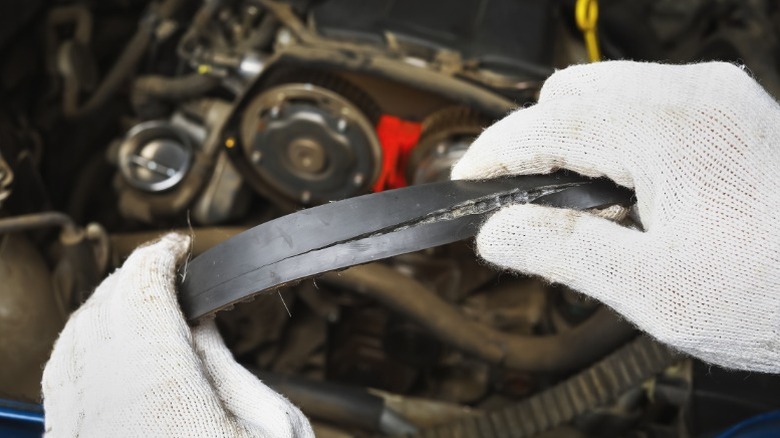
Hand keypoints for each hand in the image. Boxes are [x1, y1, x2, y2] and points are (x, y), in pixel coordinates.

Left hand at [42, 234, 312, 436]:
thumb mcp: (270, 430)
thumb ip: (227, 367)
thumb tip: (201, 323)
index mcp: (165, 401)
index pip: (142, 295)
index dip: (159, 258)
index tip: (177, 247)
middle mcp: (105, 417)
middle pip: (100, 311)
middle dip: (132, 277)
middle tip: (166, 268)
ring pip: (67, 344)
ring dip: (101, 308)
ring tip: (138, 298)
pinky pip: (58, 384)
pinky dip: (80, 348)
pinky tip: (107, 346)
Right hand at [453, 61, 779, 372]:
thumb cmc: (778, 293)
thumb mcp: (654, 289)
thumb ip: (563, 252)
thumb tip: (498, 233)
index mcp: (669, 130)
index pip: (546, 126)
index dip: (494, 156)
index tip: (469, 184)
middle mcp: (693, 94)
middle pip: (568, 95)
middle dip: (532, 144)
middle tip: (521, 203)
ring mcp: (714, 95)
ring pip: (602, 92)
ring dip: (571, 139)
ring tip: (578, 206)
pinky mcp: (727, 108)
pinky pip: (640, 102)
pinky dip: (610, 137)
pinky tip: (623, 190)